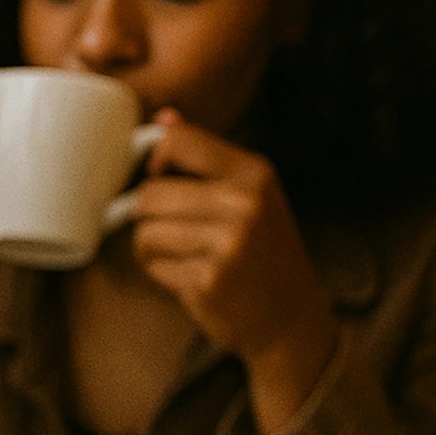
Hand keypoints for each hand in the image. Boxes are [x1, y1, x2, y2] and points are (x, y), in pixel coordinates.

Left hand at [132, 111, 338, 434]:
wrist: (290, 316)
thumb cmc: (263, 252)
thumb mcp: (252, 195)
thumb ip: (206, 158)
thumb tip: (163, 118)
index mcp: (253, 174)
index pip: (178, 141)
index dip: (155, 159)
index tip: (159, 176)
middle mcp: (243, 205)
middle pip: (149, 195)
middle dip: (147, 215)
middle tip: (169, 229)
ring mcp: (226, 245)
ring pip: (145, 233)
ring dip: (150, 247)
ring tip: (181, 254)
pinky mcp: (207, 282)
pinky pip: (154, 266)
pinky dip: (162, 273)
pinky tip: (191, 277)